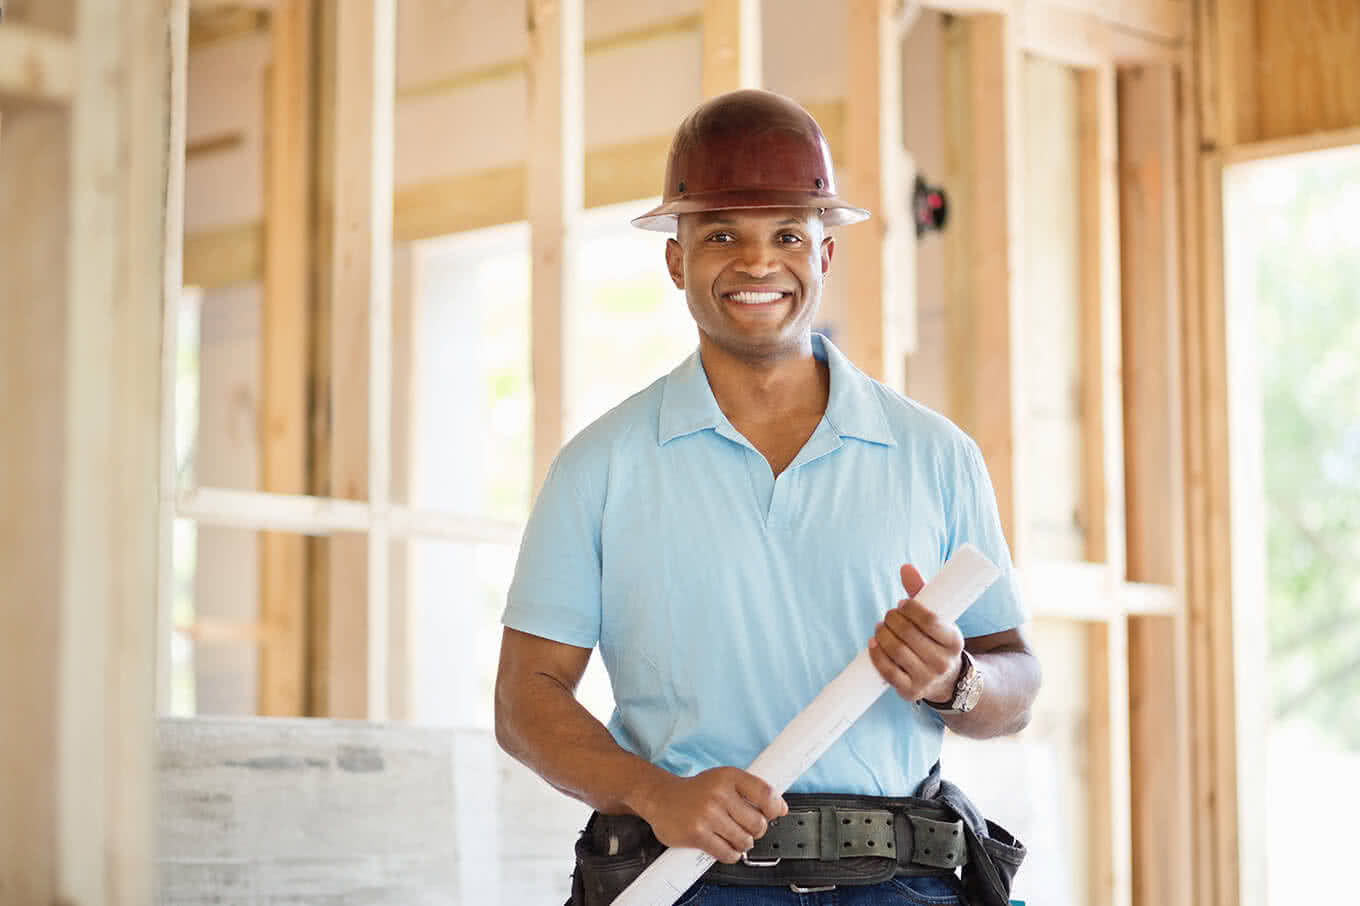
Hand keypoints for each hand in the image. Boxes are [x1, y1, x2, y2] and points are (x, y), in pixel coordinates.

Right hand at [634, 766, 786, 863]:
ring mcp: (708, 815)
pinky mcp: (697, 834)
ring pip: (744, 841)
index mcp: (728, 776)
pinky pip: (727, 853)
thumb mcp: (722, 780)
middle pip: (758, 823)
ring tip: (732, 837)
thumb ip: (750, 791)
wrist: (660, 797)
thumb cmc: (695, 791)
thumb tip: (781, 808)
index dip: (775, 807)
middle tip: (746, 827)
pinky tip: (724, 846)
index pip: (765, 792)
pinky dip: (730, 854)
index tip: (774, 813)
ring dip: (742, 844)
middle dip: (755, 830)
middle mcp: (718, 793)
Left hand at [868, 564, 965, 703]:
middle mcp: (943, 662)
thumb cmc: (936, 640)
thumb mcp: (938, 618)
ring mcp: (927, 679)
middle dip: (892, 620)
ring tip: (880, 626)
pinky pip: (888, 672)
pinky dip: (876, 655)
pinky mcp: (910, 692)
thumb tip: (905, 567)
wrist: (947, 680)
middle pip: (907, 635)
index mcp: (954, 641)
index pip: (929, 620)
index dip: (911, 609)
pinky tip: (873, 643)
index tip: (902, 604)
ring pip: (896, 652)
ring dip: (882, 634)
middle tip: (888, 615)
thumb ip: (922, 592)